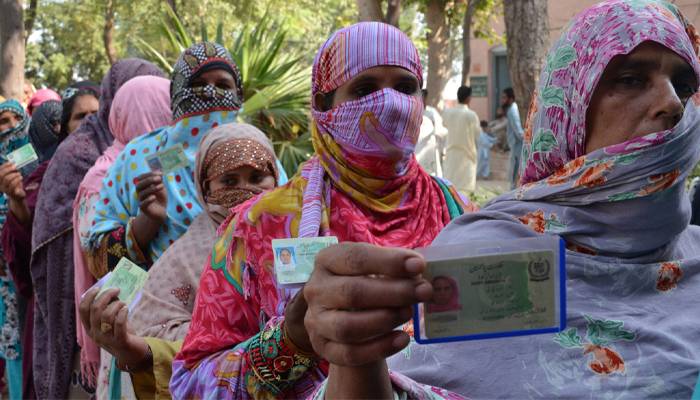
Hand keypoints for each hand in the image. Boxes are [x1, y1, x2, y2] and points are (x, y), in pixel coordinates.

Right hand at [0, 162, 24, 199]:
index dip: (4, 166)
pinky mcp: (12, 192)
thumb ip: (10, 171)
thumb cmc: (14, 184)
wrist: (17, 196)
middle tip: (15, 167)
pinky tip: (21, 178)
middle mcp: (0, 185)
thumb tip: (12, 163)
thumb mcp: (11, 177)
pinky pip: (13, 186)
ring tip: (19, 174)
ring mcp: (5, 189)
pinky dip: (17, 180)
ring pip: (7, 180)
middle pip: (1, 175)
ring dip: (14, 175)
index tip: (11, 162)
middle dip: (8, 169)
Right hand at [79, 287, 147, 365]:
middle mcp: (94, 334)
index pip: (82, 310)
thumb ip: (108, 308)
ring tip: (123, 304)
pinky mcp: (119, 341)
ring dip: (117, 304)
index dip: (89, 296)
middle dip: (106, 295)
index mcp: (89, 328)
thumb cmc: (120, 333)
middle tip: (116, 290)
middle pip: (95, 309)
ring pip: (107, 315)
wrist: (131, 353)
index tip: (98, 288)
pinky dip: (123, 312)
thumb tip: (111, 291)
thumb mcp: (111, 321)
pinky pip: (119, 323)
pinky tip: (126, 309)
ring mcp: (106, 339)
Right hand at [136, 172, 166, 222]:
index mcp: (142, 186)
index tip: (160, 173)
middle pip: (139, 185)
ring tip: (161, 186)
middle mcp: (139, 192)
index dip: (149, 174)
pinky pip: (142, 204)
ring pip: (141, 194)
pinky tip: (154, 197)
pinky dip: (148, 200)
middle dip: (149, 180)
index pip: (141, 178)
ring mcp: (140, 200)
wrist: (161, 211)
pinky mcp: (143, 208)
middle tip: (159, 178)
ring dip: (151, 189)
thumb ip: (159, 180)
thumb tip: (159, 171)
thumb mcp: (161, 187)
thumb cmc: (160, 197)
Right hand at [302, 242, 432, 366]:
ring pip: (347, 326)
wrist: (347, 317)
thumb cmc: (365, 284)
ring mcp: (315, 321)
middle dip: (393, 292)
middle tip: (424, 292)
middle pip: (352, 292)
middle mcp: (315, 289)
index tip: (419, 266)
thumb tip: (418, 271)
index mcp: (327, 260)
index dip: (388, 262)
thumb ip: (394, 268)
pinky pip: (350, 353)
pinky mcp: (322, 347)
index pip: (355, 258)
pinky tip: (403, 339)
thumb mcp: (376, 269)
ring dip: (384, 320)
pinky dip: (380, 348)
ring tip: (410, 313)